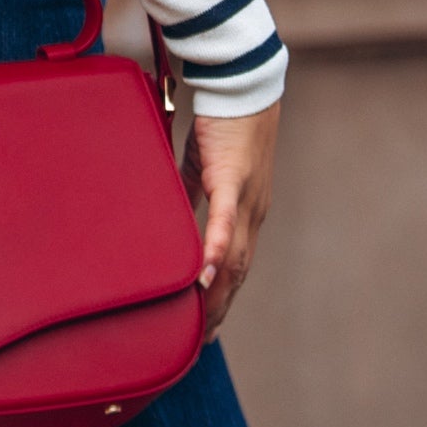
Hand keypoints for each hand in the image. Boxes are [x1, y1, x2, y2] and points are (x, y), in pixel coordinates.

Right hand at [179, 100, 279, 341]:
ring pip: (234, 256)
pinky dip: (214, 251)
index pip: (236, 263)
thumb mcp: (203, 164)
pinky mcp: (232, 177)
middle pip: (238, 272)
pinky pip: (223, 221)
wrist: (242, 84)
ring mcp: (246, 198)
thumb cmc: (224, 120)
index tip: (207, 324)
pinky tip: (203, 276)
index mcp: (245, 209)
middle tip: (201, 341)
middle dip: (220, 308)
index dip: (223, 296)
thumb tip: (174, 213)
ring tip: (200, 322)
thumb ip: (194, 192)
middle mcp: (252, 211)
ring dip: (218, 292)